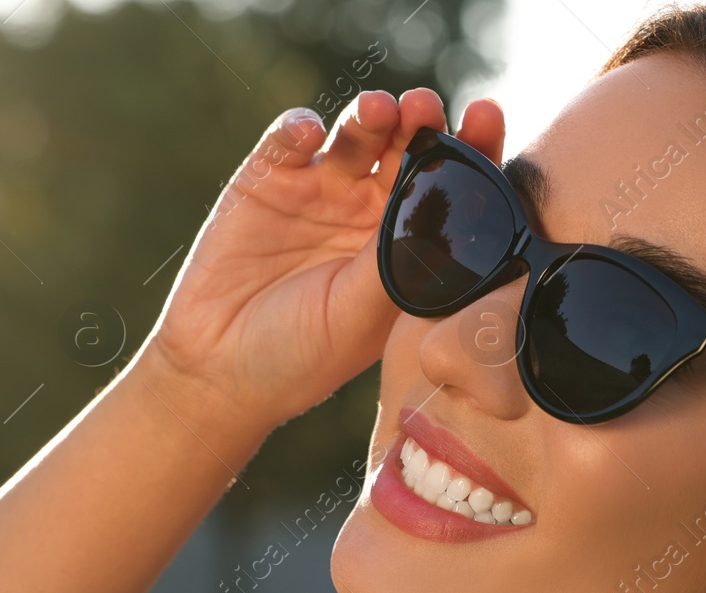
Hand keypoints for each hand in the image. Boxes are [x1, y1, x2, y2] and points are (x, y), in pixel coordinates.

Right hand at [142, 89, 507, 433]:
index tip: (485, 117)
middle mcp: (368, 212)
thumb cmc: (302, 358)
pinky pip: (288, 139)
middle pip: (407, 148)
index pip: (450, 187)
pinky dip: (299, 127)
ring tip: (376, 111)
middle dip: (421, 122)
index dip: (472, 149)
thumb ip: (396, 259)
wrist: (219, 371)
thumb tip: (437, 207)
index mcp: (405, 245)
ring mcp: (318, 192)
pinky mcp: (267, 180)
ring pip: (355, 135)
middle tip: (425, 109)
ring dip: (370, 115)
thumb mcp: (362, 316)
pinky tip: (308, 133)